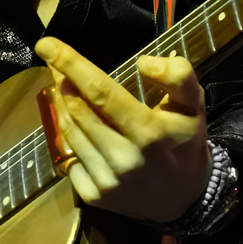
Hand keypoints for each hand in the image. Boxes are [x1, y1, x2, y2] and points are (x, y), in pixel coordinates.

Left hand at [36, 37, 208, 242]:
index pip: (101, 92)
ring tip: (63, 87)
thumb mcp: (194, 104)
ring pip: (70, 132)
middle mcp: (123, 159)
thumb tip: (144, 62)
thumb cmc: (185, 143)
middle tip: (56, 62)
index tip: (47, 45)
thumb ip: (178, 76)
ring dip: (62, 105)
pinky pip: (69, 156)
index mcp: (148, 133)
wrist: (185, 198)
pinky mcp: (93, 196)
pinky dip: (68, 135)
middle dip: (63, 81)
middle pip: (78, 110)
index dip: (71, 65)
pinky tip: (75, 123)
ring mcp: (106, 181)